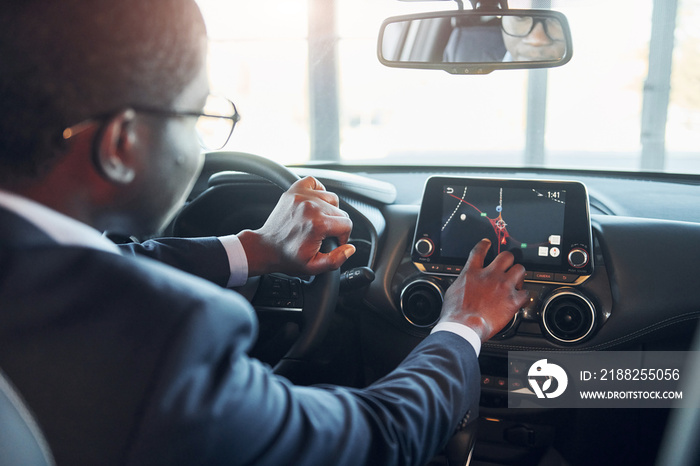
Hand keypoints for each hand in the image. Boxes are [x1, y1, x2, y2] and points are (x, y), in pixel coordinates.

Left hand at [237, 176, 354, 276]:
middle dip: (336, 224)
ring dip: (329, 209)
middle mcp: (311, 207)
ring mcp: (302, 196)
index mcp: (318, 224)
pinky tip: (315, 203)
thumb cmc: (287, 257)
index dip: (344, 236)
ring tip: (319, 220)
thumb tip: (350, 248)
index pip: (347, 224)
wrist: (265, 248)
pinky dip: (318, 191)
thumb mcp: (313, 267)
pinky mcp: (294, 191)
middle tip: (324, 234)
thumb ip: (336, 260)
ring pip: (331, 198)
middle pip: (340, 211)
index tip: (334, 242)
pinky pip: (314, 183)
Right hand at [439, 239, 528, 341]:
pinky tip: (520, 299)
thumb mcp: (452, 292)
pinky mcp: (513, 300)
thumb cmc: (455, 314)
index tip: (487, 243)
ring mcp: (503, 286)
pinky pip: (526, 293)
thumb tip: (465, 284)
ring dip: (518, 274)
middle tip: (506, 265)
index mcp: (472, 273)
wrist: (463, 327)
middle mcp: (490, 276)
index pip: (479, 251)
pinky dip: (523, 296)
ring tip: (515, 281)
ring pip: (520, 269)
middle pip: (506, 256)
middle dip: (507, 260)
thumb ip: (463, 283)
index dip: (485, 245)